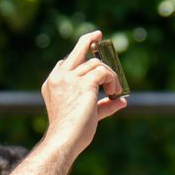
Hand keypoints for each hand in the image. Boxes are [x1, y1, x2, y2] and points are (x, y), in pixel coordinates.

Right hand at [39, 31, 127, 156]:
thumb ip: (103, 106)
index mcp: (52, 84)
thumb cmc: (72, 133)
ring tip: (114, 90)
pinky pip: (103, 72)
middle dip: (88, 40)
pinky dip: (112, 80)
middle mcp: (59, 77)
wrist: (64, 140)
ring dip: (109, 75)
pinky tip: (114, 91)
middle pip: (76, 51)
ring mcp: (70, 78)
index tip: (89, 51)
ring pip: (96, 64)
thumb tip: (122, 101)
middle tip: (98, 34)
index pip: (65, 64)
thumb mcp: (86, 115)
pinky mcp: (84, 83)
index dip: (79, 57)